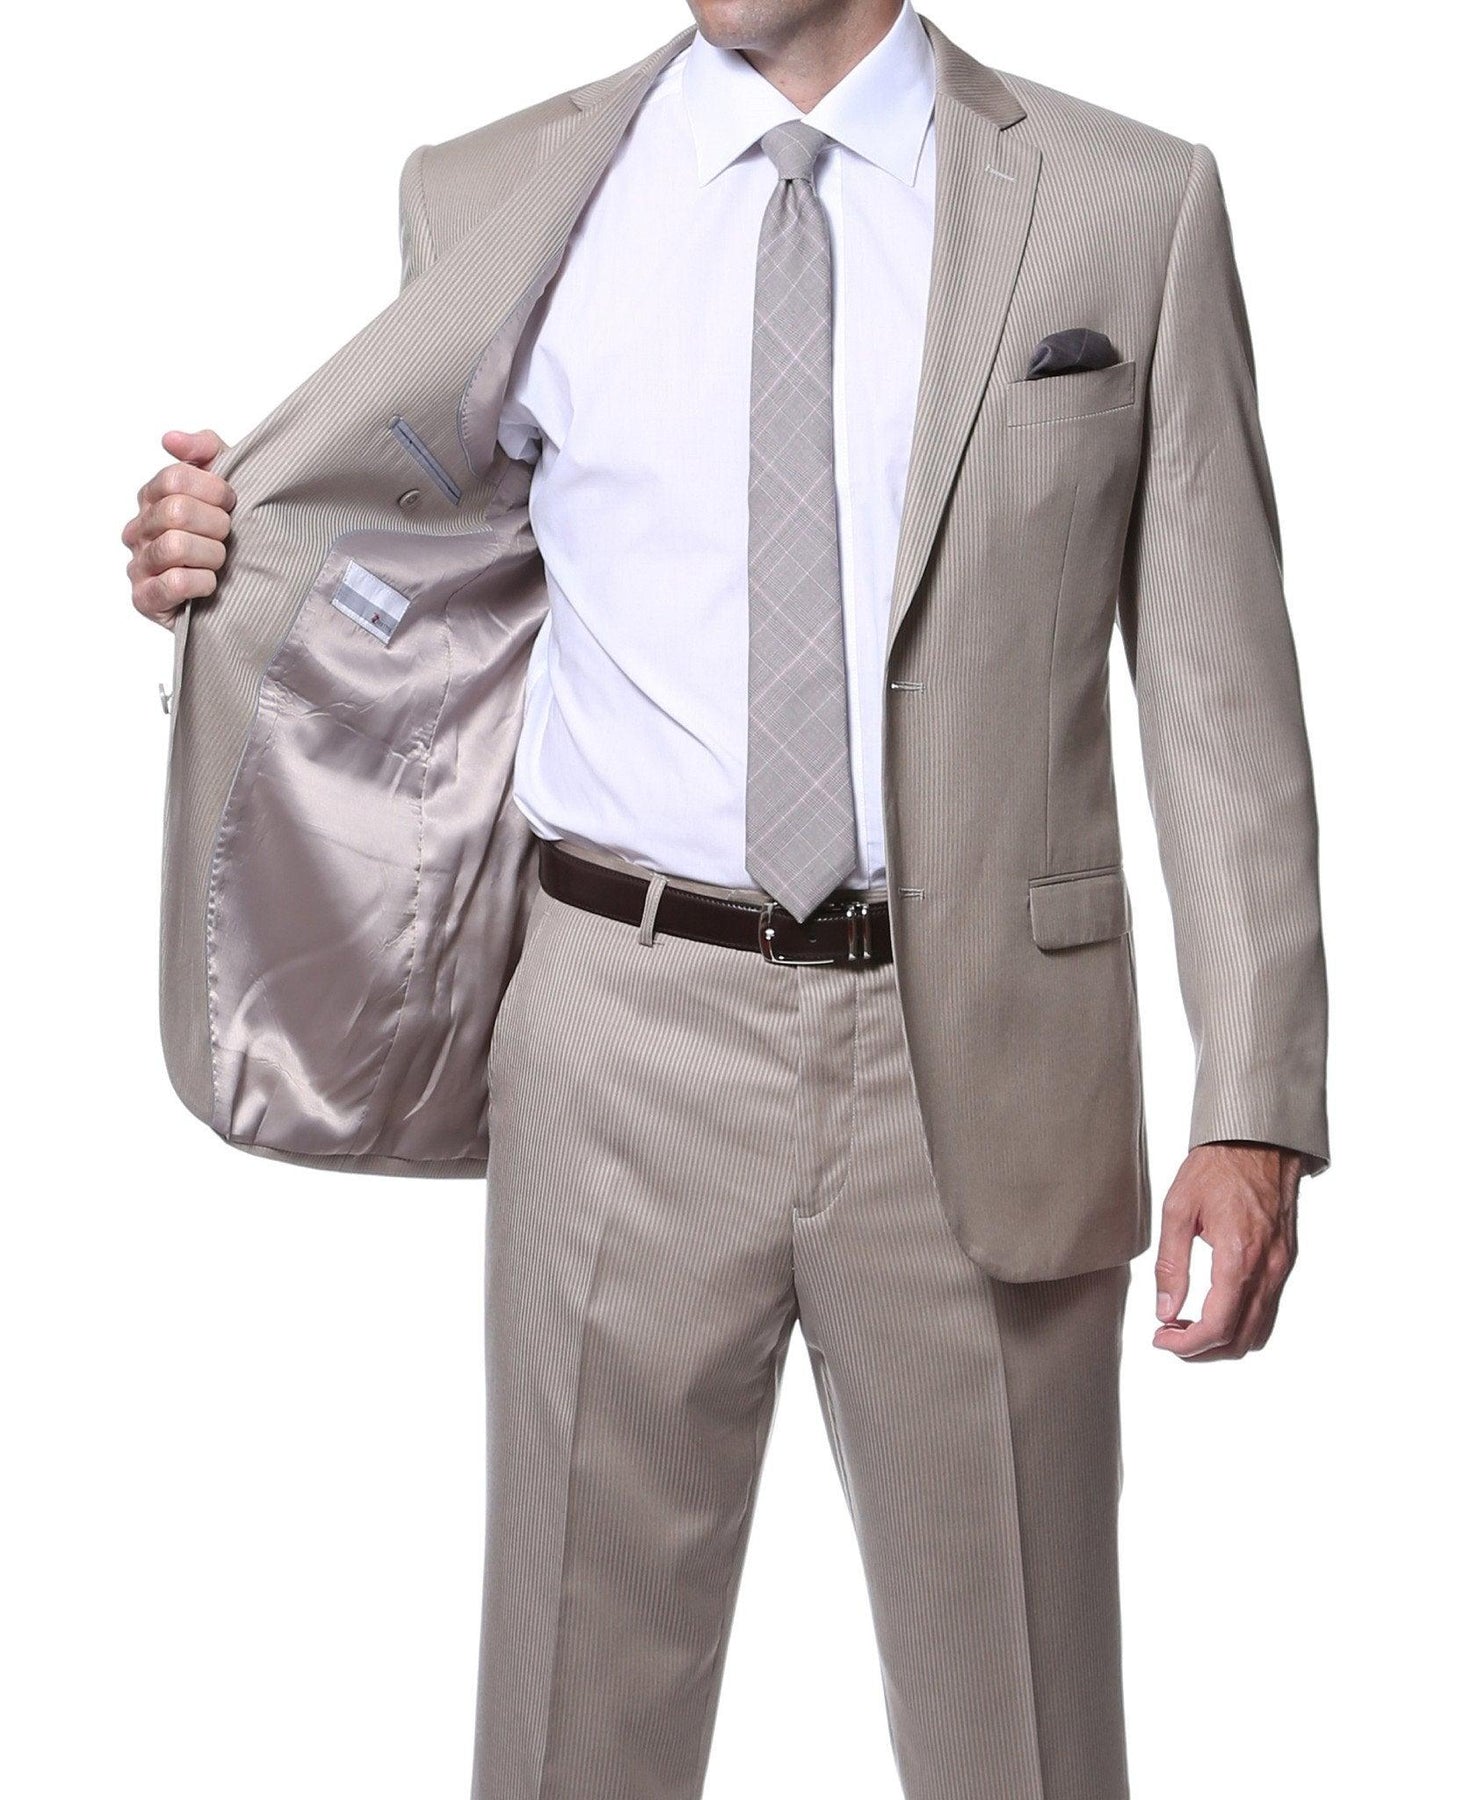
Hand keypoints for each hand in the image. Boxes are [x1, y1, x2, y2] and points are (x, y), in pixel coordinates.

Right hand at [123, 429, 234, 628]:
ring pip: (175, 546)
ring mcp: (138, 564)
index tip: (231, 503)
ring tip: (219, 562)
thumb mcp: (224, 485)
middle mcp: (139, 529)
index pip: (175, 478)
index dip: (214, 490)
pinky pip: (173, 584)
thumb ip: (204, 450)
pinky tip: (209, 585)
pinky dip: (201, 583)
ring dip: (211, 555)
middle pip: (176, 511)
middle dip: (216, 525)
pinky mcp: (144, 598)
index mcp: (151, 498)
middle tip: (227, 537)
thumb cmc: (226, 536)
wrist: (238, 592)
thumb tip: (170, 438)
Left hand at [1152, 1142, 1301, 1360]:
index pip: (1218, 1325)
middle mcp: (1268, 1268)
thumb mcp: (1178, 1209)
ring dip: (1224, 1340)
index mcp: (1239, 1256)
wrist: (1259, 1140)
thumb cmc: (1218, 1167)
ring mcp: (1281, 1267)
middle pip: (1242, 1339)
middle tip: (1170, 1337)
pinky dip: (1242, 1323)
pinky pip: (1268, 1309)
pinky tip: (1214, 1308)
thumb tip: (1165, 1309)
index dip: (1187, 1345)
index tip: (1161, 1340)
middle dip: (1203, 1350)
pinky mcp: (1285, 1261)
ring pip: (1260, 1330)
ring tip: (1187, 1326)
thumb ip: (1171, 1265)